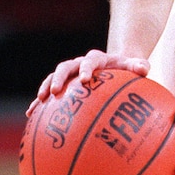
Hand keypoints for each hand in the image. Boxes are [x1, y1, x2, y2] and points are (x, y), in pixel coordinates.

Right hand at [26, 50, 149, 114]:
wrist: (115, 67)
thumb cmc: (127, 70)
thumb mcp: (135, 66)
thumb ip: (139, 66)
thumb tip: (144, 69)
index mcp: (96, 60)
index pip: (89, 61)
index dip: (86, 68)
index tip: (84, 79)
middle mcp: (79, 64)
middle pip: (65, 67)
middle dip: (59, 78)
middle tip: (54, 91)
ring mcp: (69, 74)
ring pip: (53, 77)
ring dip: (45, 87)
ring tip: (38, 102)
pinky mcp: (63, 85)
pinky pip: (49, 92)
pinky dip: (39, 102)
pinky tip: (30, 115)